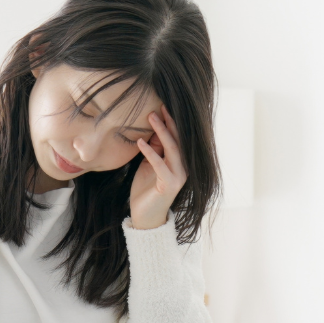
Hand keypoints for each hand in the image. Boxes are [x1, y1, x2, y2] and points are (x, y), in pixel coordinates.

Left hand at [129, 104, 187, 229]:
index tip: (162, 104)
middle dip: (168, 122)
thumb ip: (153, 149)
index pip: (177, 138)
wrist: (146, 217)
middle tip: (159, 105)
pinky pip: (159, 165)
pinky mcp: (168, 185)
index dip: (170, 122)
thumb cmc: (146, 190)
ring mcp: (178, 177)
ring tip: (150, 117)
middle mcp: (183, 168)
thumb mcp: (148, 165)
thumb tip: (153, 129)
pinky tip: (140, 142)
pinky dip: (150, 153)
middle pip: (177, 140)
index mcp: (179, 162)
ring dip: (161, 132)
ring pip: (172, 149)